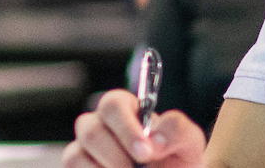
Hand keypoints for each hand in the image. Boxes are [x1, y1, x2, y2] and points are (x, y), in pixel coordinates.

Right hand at [64, 89, 206, 167]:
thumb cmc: (176, 160)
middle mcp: (100, 125)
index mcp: (126, 110)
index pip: (113, 104)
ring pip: (76, 155)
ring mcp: (84, 149)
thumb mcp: (188, 143)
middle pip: (90, 130)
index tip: (145, 153)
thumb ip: (177, 130)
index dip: (126, 128)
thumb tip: (154, 139)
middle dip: (115, 156)